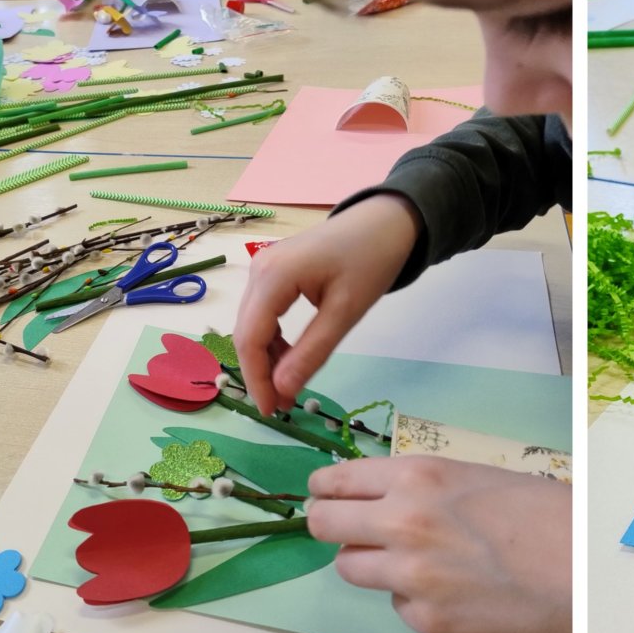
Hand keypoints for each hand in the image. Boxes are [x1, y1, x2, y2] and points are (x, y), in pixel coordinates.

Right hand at [233, 195, 419, 414]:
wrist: (387, 220)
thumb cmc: (371, 260)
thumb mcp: (346, 311)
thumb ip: (312, 352)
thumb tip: (281, 389)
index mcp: (273, 275)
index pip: (250, 338)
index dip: (256, 379)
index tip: (273, 412)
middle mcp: (260, 269)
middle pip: (246, 331)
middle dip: (261, 372)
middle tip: (283, 405)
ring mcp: (265, 267)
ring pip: (253, 324)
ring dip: (268, 358)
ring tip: (289, 387)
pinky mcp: (275, 270)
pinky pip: (265, 311)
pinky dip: (274, 339)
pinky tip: (291, 358)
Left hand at [307, 458, 570, 632]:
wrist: (576, 568)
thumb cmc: (538, 512)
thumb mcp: (471, 476)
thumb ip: (421, 487)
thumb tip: (382, 497)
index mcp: (418, 476)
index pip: (338, 481)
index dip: (324, 488)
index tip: (320, 492)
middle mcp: (403, 522)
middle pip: (324, 525)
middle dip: (327, 524)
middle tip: (339, 526)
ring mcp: (409, 576)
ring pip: (349, 568)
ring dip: (369, 561)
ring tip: (409, 557)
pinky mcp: (423, 619)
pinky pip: (395, 603)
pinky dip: (411, 596)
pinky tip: (449, 586)